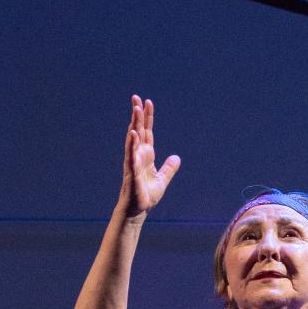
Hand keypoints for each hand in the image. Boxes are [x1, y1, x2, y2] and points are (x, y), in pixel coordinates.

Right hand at [121, 94, 180, 214]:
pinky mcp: (132, 171)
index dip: (147, 118)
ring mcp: (133, 161)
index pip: (147, 132)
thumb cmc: (146, 196)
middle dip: (137, 114)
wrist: (138, 210)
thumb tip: (177, 158)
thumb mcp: (163, 180)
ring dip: (134, 124)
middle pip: (138, 130)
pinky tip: (133, 133)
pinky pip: (131, 155)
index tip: (147, 102)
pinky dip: (132, 144)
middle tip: (136, 98)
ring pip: (133, 139)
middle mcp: (138, 155)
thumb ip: (169, 168)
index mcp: (146, 155)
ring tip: (135, 109)